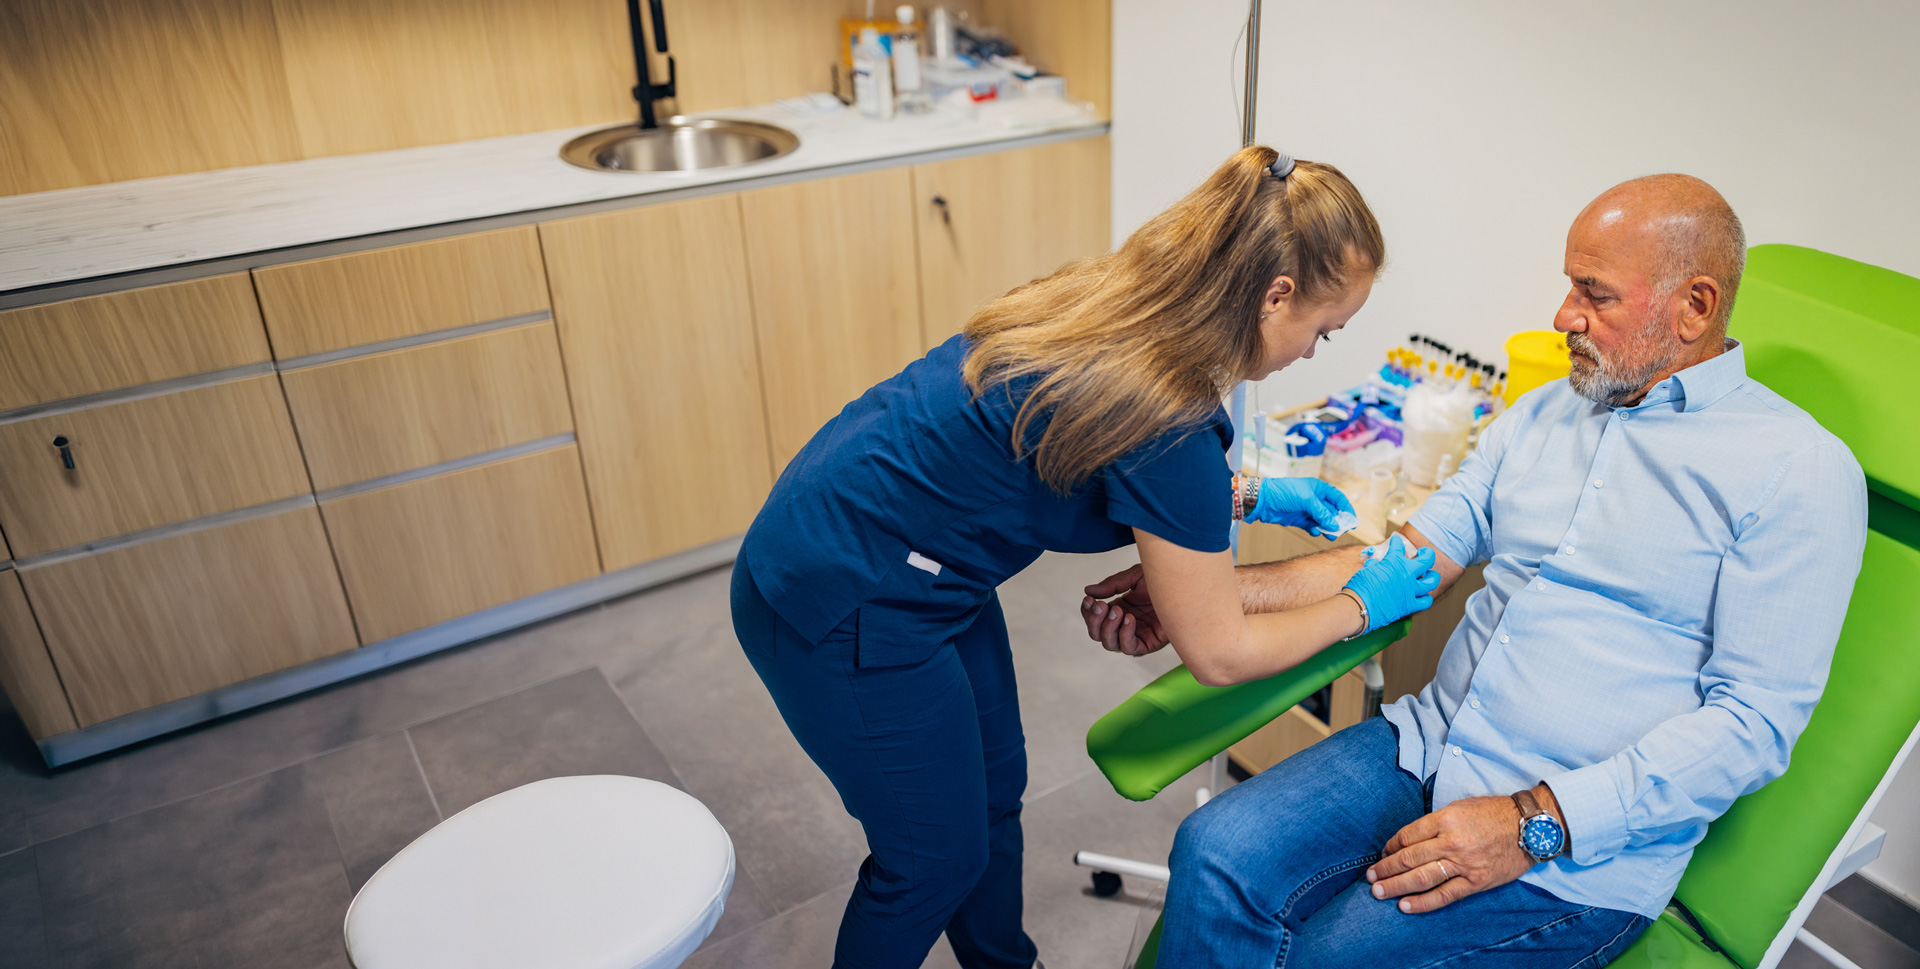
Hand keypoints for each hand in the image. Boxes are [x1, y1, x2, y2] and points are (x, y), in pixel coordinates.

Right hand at [1080, 565, 1170, 655]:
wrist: (1189, 586)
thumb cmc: (1166, 581)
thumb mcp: (1134, 577)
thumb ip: (1112, 585)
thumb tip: (1088, 591)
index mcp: (1119, 608)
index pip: (1095, 618)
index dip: (1087, 611)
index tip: (1088, 599)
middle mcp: (1125, 625)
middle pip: (1098, 634)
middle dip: (1094, 621)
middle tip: (1100, 605)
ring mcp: (1136, 636)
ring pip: (1110, 644)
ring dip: (1108, 628)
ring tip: (1118, 610)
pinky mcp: (1149, 645)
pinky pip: (1130, 648)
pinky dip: (1125, 635)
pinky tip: (1129, 618)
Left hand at [1247, 477, 1355, 538]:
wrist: (1263, 501)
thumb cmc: (1284, 492)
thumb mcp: (1307, 500)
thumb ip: (1322, 513)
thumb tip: (1334, 525)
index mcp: (1319, 489)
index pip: (1338, 498)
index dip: (1346, 508)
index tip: (1352, 520)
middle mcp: (1314, 499)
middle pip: (1332, 511)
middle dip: (1337, 521)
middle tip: (1341, 531)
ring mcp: (1307, 510)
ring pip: (1323, 521)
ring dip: (1327, 528)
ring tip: (1331, 535)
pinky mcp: (1299, 520)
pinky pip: (1312, 526)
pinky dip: (1316, 530)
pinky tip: (1316, 532)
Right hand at [1343, 535, 1439, 631]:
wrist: (1359, 606)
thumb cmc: (1359, 587)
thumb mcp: (1366, 571)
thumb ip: (1374, 567)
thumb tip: (1374, 564)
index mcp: (1394, 562)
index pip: (1398, 546)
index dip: (1397, 542)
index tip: (1396, 541)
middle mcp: (1406, 573)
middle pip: (1427, 559)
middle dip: (1427, 553)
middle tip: (1424, 552)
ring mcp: (1411, 589)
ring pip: (1432, 580)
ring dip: (1432, 576)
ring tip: (1429, 575)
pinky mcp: (1410, 605)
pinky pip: (1426, 601)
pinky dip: (1426, 598)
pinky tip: (1423, 596)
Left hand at [1365, 795, 1532, 913]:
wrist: (1530, 827)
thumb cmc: (1494, 813)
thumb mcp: (1460, 807)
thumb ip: (1436, 822)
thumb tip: (1410, 838)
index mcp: (1445, 819)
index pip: (1408, 835)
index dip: (1391, 846)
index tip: (1382, 853)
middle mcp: (1451, 842)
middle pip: (1409, 858)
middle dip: (1386, 868)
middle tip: (1371, 876)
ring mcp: (1463, 864)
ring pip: (1422, 877)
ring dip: (1396, 886)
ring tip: (1379, 891)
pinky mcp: (1476, 881)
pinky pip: (1445, 895)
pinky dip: (1423, 902)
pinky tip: (1405, 906)